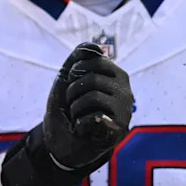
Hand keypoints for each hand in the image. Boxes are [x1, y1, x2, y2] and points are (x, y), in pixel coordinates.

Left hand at [0, 42, 132, 185]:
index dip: (74, 71)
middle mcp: (125, 89)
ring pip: (93, 96)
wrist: (60, 140)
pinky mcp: (121, 128)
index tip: (72, 83)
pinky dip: (81, 123)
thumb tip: (94, 45)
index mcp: (114, 74)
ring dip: (75, 108)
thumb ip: (77, 58)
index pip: (94, 58)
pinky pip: (96, 116)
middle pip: (91, 78)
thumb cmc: (66, 107)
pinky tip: (84, 128)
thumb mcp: (66, 78)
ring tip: (79, 116)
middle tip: (74, 104)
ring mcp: (125, 109)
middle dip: (72, 91)